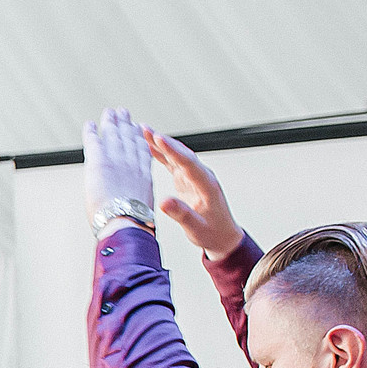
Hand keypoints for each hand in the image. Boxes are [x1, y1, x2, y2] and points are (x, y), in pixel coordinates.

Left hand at [81, 107, 154, 221]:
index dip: (140, 138)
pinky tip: (89, 124)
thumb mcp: (142, 208)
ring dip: (110, 122)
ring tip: (109, 112)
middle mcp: (132, 164)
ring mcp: (116, 160)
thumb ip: (137, 201)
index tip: (139, 128)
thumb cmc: (133, 223)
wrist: (125, 221)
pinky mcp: (100, 161)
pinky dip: (91, 131)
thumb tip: (132, 209)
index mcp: (144, 176)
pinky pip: (93, 140)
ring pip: (113, 135)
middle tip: (124, 113)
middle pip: (129, 139)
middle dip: (126, 125)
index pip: (142, 152)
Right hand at [147, 130, 244, 259]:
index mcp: (206, 185)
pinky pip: (173, 164)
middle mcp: (202, 177)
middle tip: (145, 129)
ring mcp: (195, 178)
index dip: (172, 150)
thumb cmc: (212, 233)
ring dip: (161, 144)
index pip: (188, 163)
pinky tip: (150, 147)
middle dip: (163, 141)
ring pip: (176, 156)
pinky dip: (162, 155)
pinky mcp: (188, 181)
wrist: (223, 237)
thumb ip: (181, 214)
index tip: (158, 139)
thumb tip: (164, 202)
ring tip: (144, 132)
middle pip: (181, 154)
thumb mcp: (196, 228)